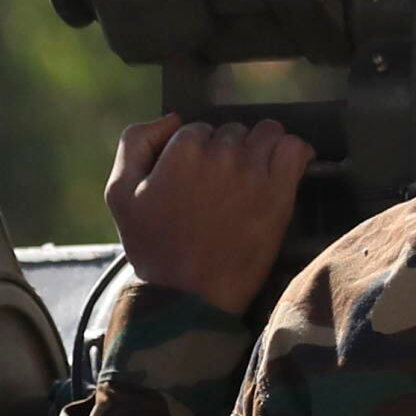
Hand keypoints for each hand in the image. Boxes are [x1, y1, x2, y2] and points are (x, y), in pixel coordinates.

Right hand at [107, 114, 313, 313]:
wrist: (188, 296)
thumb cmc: (153, 248)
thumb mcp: (119, 193)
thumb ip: (136, 142)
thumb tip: (172, 119)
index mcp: (181, 149)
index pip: (199, 129)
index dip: (198, 153)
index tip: (198, 179)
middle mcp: (220, 154)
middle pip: (234, 131)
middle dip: (229, 151)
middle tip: (223, 186)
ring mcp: (252, 171)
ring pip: (267, 133)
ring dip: (262, 148)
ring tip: (253, 177)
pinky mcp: (279, 192)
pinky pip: (296, 149)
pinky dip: (293, 152)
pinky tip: (284, 168)